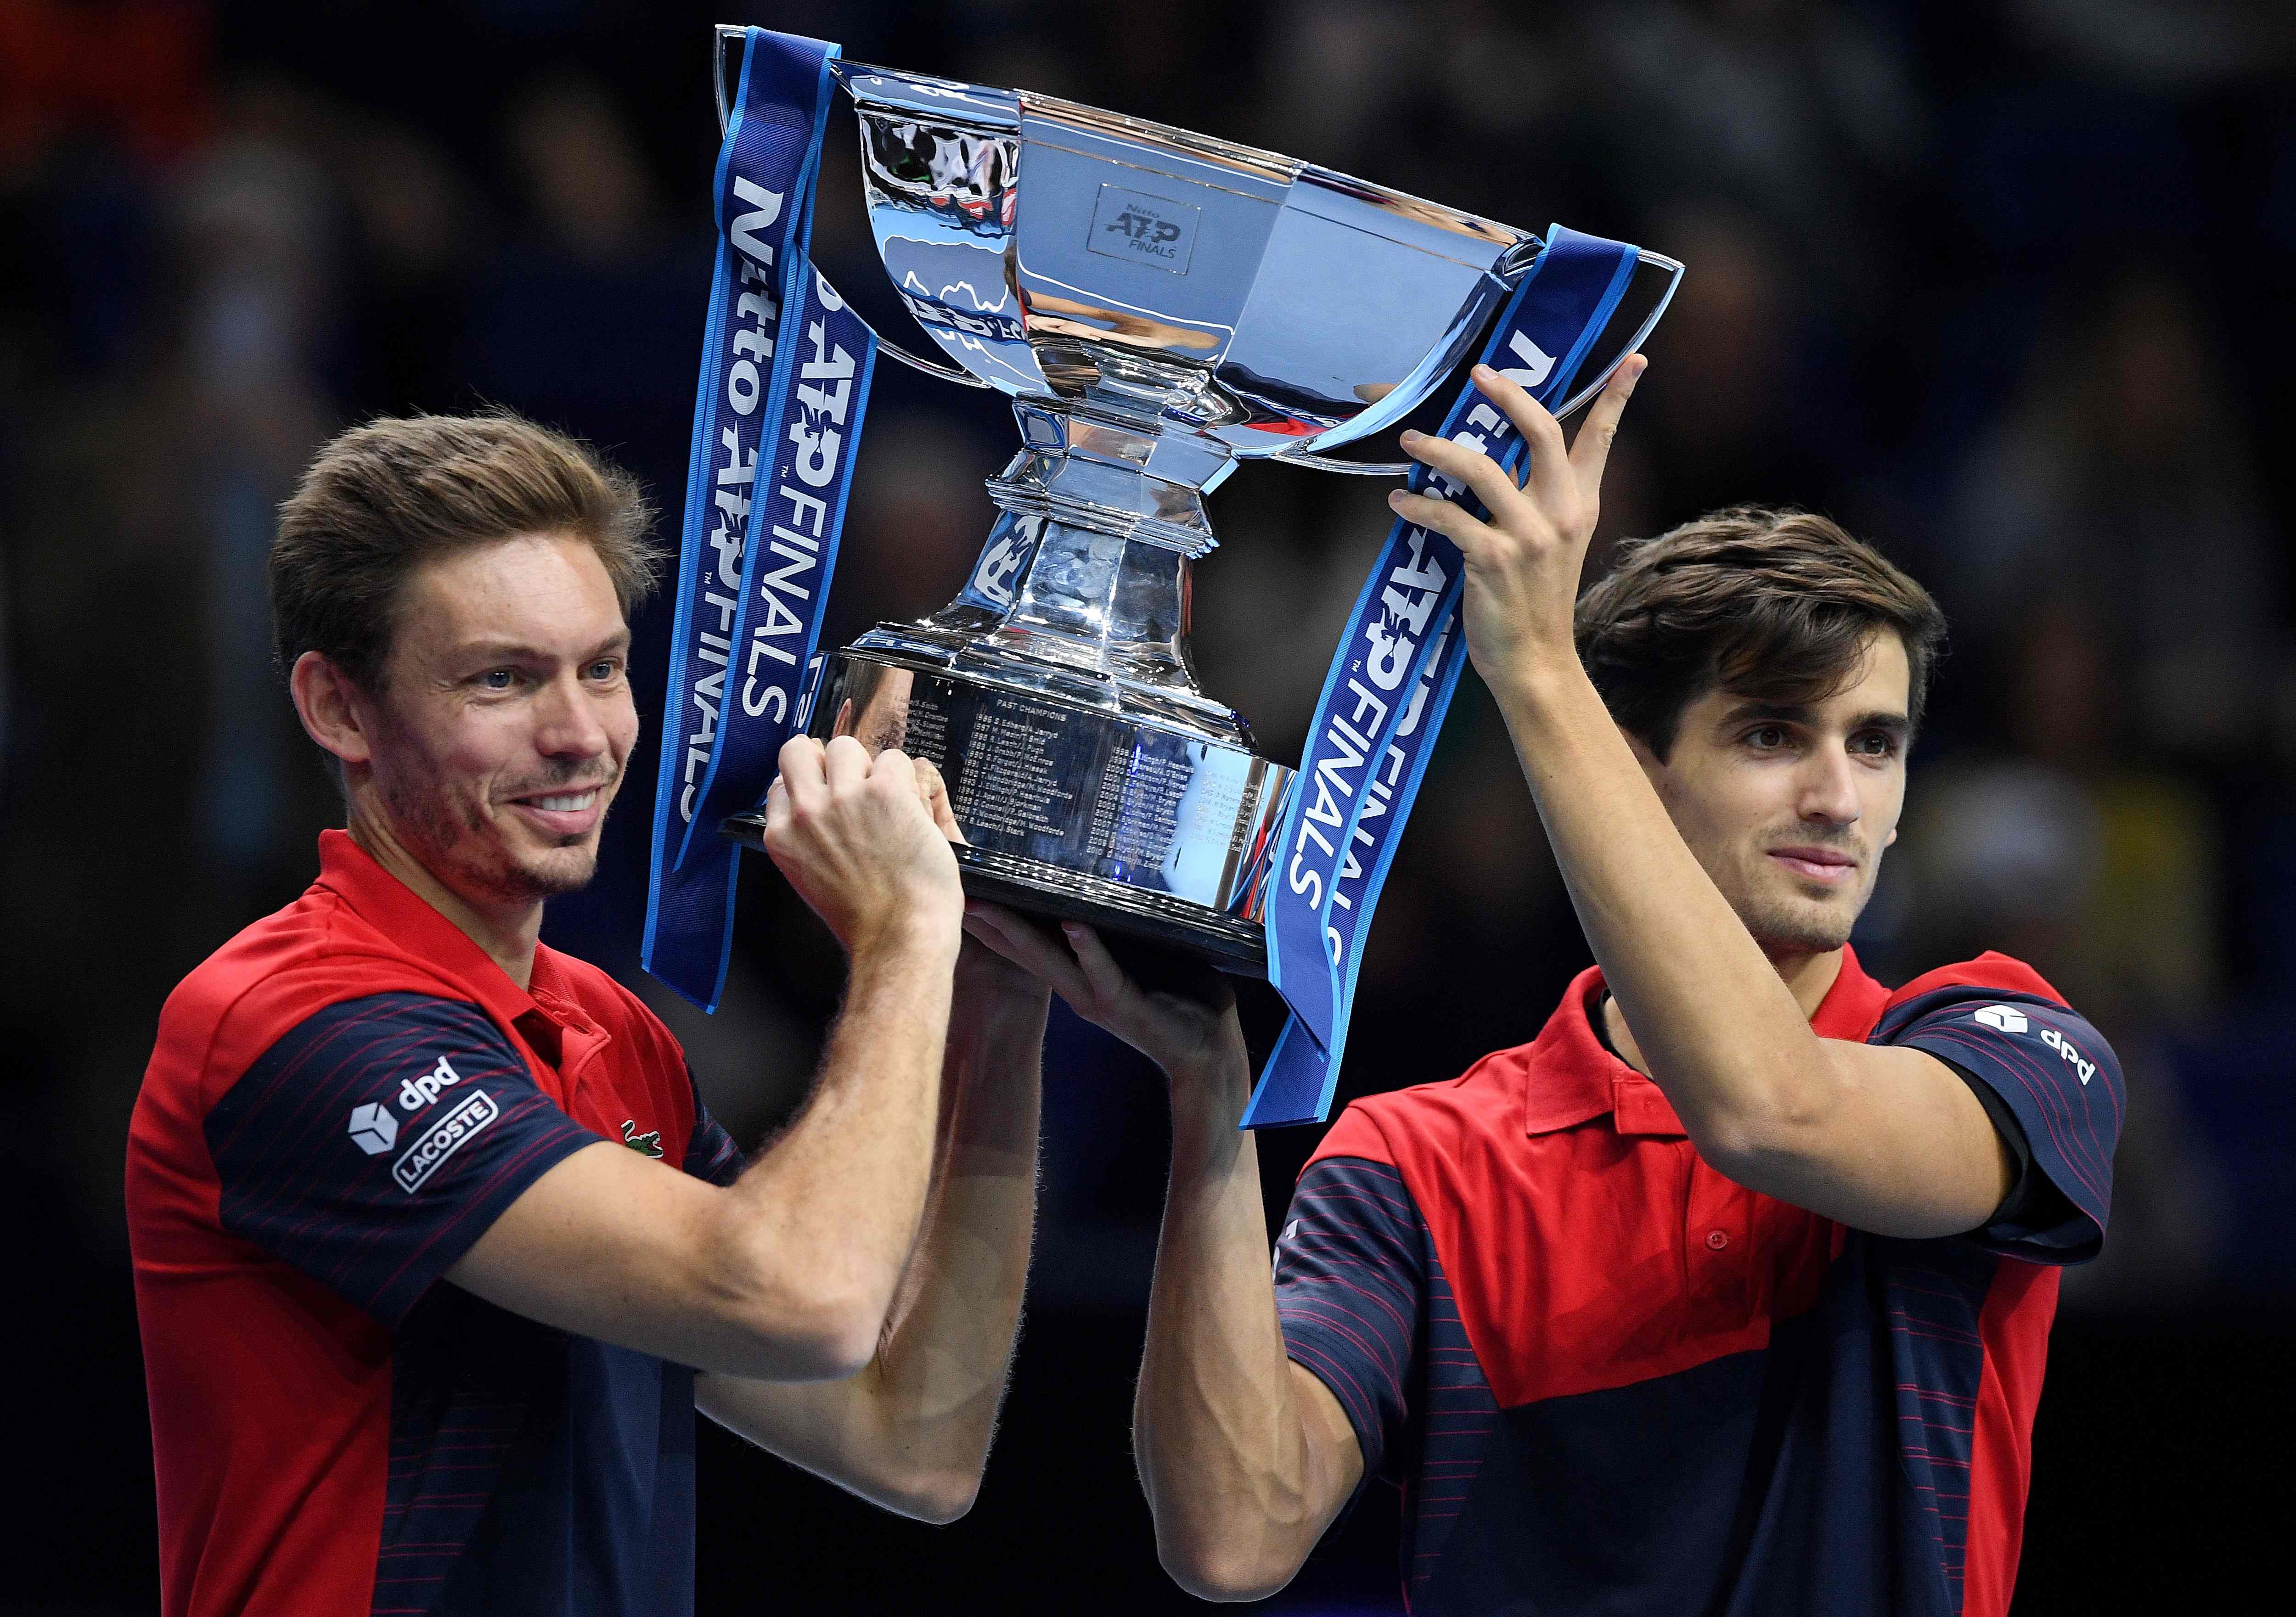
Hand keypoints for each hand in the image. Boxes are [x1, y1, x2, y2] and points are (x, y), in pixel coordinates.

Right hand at [762, 735, 961, 952]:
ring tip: (887, 799)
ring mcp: (844, 798)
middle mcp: (806, 812)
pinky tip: (912, 808)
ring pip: (847, 746)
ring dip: (869, 766)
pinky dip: (907, 779)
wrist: (900, 936)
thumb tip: (814, 807)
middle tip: (854, 784)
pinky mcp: (885, 791)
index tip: (828, 795)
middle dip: (827, 760)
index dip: (809, 784)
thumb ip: (805, 839)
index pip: (781, 782)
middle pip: (800, 749)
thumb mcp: (811, 879)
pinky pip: (894, 759)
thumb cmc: (866, 919)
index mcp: (782, 836)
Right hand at [960, 903, 1246, 1101]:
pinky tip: (1072, 926)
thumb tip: (1104, 896)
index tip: (966, 897)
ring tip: (991, 906)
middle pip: (1025, 951)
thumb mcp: (1141, 964)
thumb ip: (1118, 939)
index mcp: (1081, 980)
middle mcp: (1080, 991)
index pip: (1029, 948)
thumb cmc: (1181, 1001)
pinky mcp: (1127, 1004)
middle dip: (990, 924)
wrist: (1209, 1053)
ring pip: (1051, 961)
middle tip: (957, 895)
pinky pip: (1105, 972)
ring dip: (1019, 932)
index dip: (997, 924)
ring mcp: (1100, 999)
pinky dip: (1089, 949)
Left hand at [1390, 355, 1644, 694]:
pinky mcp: (1494, 559)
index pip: (1601, 440)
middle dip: (1509, 395)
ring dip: (1439, 449)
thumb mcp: (1553, 544)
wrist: (1536, 661)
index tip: (1634, 360)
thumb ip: (1535, 500)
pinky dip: (1418, 505)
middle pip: (1541, 432)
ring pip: (1481, 469)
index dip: (1617, 397)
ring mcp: (1528, 536)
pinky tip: (1400, 500)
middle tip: (1479, 374)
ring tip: (1411, 439)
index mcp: (1579, 504)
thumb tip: (1497, 458)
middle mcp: (1560, 513)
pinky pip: (1448, 517)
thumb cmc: (1535, 601)